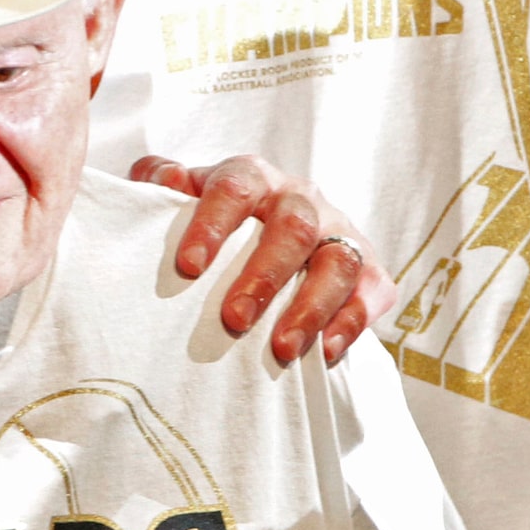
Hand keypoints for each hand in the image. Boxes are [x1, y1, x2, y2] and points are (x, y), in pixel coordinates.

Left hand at [130, 153, 394, 364]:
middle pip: (294, 228)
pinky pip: (370, 292)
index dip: (212, 225)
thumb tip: (159, 177)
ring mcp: (340, 232)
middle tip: (234, 319)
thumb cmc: (222, 226)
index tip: (188, 267)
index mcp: (254, 178)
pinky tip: (324, 352)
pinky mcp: (369, 270)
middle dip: (264, 276)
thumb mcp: (187, 200)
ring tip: (283, 349)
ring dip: (311, 307)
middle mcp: (302, 199)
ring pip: (338, 262)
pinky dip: (351, 322)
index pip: (235, 189)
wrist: (281, 238)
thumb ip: (162, 185)